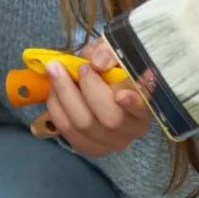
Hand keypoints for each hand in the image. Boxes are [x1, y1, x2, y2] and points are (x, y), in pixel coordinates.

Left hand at [35, 38, 153, 155]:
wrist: (93, 79)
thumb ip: (108, 51)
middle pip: (111, 119)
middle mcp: (131, 130)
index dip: (133, 104)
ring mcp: (109, 142)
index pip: (143, 109)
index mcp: (145, 107)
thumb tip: (98, 62)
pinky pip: (66, 129)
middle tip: (80, 67)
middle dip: (89, 90)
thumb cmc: (108, 65)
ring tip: (56, 70)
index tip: (121, 94)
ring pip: (83, 125)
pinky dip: (56, 106)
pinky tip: (53, 89)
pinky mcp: (86, 146)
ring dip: (65, 95)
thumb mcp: (111, 51)